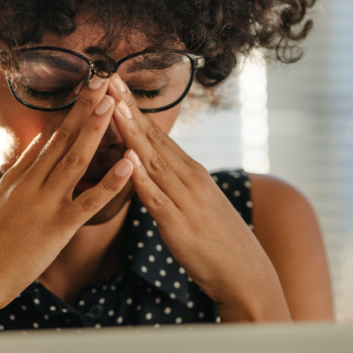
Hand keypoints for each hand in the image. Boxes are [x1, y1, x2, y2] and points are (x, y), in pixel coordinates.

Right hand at [0, 74, 134, 332]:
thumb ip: (17, 177)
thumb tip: (35, 149)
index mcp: (16, 179)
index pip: (48, 139)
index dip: (69, 113)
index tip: (86, 90)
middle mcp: (30, 184)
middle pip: (62, 139)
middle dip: (84, 108)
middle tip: (104, 79)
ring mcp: (43, 204)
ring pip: (75, 159)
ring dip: (96, 130)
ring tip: (114, 103)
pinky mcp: (56, 228)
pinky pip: (89, 202)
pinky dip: (111, 181)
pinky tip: (129, 163)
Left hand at [106, 75, 290, 321]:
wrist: (245, 275)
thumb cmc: (217, 243)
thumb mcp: (195, 205)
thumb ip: (173, 185)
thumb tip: (151, 169)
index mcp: (191, 173)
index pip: (157, 134)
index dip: (133, 108)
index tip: (114, 83)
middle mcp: (189, 179)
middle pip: (153, 138)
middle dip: (128, 107)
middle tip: (107, 77)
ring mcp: (185, 199)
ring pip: (152, 160)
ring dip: (131, 132)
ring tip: (112, 106)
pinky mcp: (178, 224)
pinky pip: (156, 198)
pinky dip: (141, 178)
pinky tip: (127, 160)